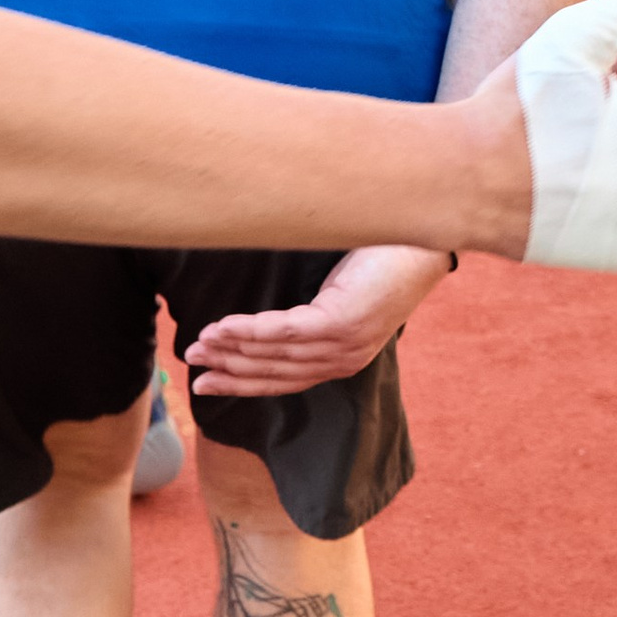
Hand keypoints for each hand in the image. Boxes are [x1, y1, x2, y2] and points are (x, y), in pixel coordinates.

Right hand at [186, 243, 454, 398]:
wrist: (424, 233)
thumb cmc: (382, 255)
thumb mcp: (342, 292)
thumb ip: (311, 313)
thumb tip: (264, 320)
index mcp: (346, 357)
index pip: (285, 380)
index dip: (243, 383)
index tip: (208, 382)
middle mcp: (346, 358)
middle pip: (276, 373)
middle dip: (230, 372)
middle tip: (192, 367)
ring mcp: (347, 343)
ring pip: (276, 354)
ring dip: (232, 350)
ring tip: (199, 344)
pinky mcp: (344, 322)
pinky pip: (286, 332)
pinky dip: (250, 332)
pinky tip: (223, 328)